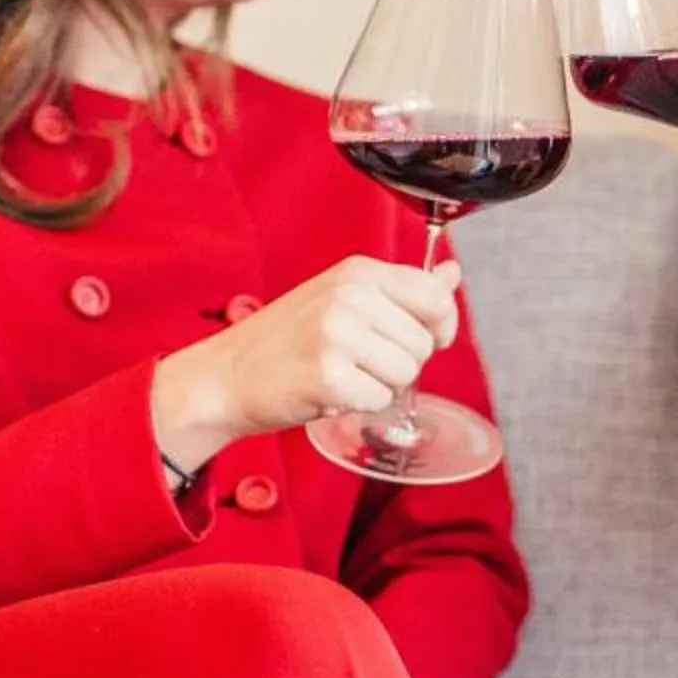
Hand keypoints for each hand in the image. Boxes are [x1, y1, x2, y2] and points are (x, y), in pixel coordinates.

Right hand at [152, 256, 462, 469]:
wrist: (224, 376)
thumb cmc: (286, 341)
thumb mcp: (344, 298)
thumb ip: (403, 290)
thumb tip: (453, 273)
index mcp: (358, 272)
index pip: (435, 296)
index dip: (440, 326)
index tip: (421, 339)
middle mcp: (349, 296)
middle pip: (423, 343)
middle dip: (399, 362)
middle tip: (356, 360)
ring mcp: (337, 334)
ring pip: (406, 374)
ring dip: (379, 385)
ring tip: (341, 374)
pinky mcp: (328, 375)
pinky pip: (379, 401)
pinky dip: (358, 406)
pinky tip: (328, 392)